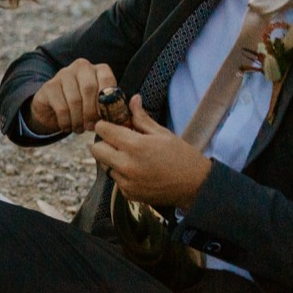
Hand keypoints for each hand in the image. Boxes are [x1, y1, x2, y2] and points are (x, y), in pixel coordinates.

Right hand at [25, 58, 115, 135]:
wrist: (54, 109)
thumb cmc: (82, 107)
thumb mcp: (99, 105)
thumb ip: (110, 107)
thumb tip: (120, 118)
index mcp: (98, 69)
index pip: (106, 79)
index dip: (107, 101)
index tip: (106, 118)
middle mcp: (81, 67)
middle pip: (89, 89)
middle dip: (91, 112)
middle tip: (91, 127)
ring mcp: (63, 74)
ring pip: (75, 100)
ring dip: (78, 120)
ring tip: (80, 129)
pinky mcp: (49, 86)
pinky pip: (61, 108)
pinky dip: (66, 122)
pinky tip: (67, 127)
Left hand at [92, 96, 211, 208]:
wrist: (196, 186)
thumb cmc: (182, 157)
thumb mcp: (163, 133)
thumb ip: (142, 118)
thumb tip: (133, 99)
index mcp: (135, 146)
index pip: (102, 130)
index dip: (105, 125)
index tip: (112, 126)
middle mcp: (126, 165)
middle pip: (96, 149)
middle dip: (104, 143)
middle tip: (118, 142)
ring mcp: (125, 182)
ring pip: (104, 165)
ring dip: (112, 159)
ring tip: (132, 157)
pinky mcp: (128, 194)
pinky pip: (115, 179)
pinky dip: (122, 174)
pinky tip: (139, 171)